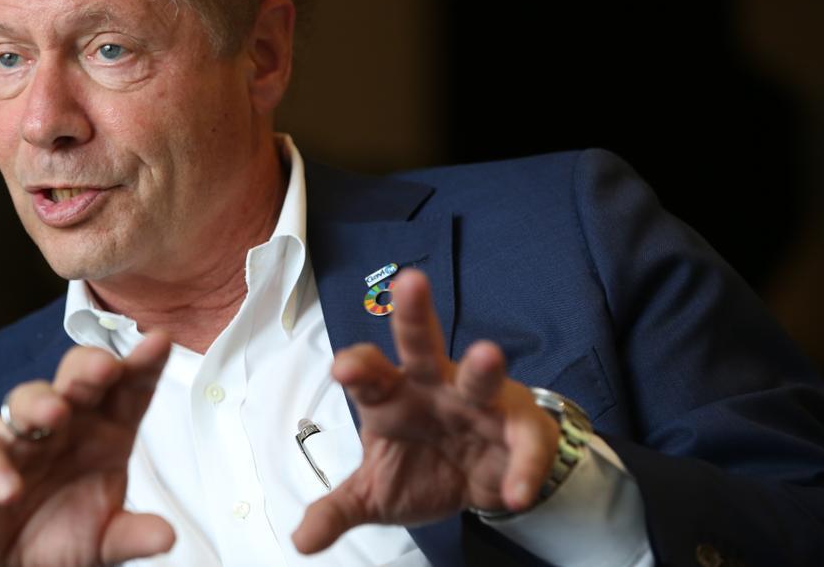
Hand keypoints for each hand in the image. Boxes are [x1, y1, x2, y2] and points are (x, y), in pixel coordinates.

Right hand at [0, 333, 174, 566]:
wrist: (0, 562)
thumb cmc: (55, 532)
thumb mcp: (103, 541)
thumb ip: (132, 535)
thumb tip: (165, 536)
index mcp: (105, 433)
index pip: (128, 390)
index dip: (143, 364)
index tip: (160, 343)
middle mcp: (64, 426)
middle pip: (78, 380)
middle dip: (91, 366)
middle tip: (106, 366)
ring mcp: (19, 439)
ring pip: (26, 401)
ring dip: (40, 403)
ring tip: (55, 413)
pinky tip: (10, 488)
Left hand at [292, 269, 557, 553]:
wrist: (483, 483)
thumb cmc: (422, 468)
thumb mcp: (376, 495)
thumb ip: (339, 510)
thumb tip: (300, 541)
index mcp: (391, 396)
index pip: (369, 373)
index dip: (357, 367)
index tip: (343, 367)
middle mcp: (433, 386)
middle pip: (421, 345)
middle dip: (414, 315)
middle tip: (411, 282)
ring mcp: (479, 401)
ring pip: (481, 375)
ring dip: (483, 365)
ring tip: (487, 353)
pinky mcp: (520, 427)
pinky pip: (523, 442)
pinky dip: (521, 467)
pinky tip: (514, 492)